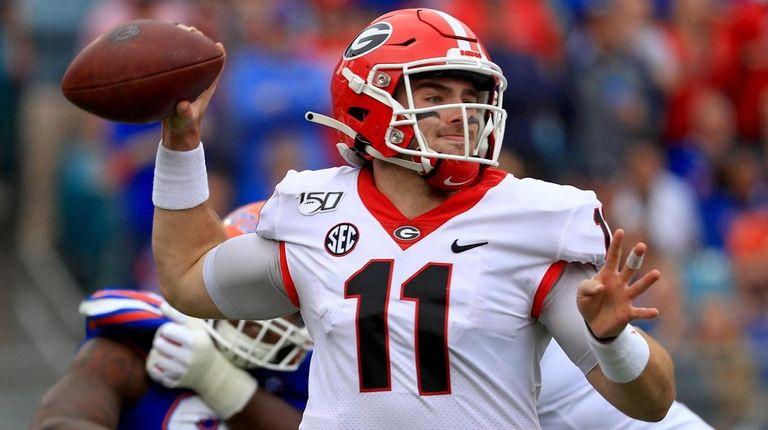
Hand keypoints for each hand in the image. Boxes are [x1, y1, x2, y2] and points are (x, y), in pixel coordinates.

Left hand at [146, 318, 256, 418]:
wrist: (211, 372)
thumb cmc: (200, 343)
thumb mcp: (195, 326)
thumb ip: (178, 314)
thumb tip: (162, 305)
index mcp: (195, 341)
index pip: (166, 330)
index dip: (166, 328)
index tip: (172, 330)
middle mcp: (189, 358)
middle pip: (158, 344)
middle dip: (160, 341)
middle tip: (166, 341)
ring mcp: (181, 372)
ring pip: (155, 359)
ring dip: (158, 354)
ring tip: (166, 351)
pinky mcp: (175, 382)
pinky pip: (155, 373)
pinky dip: (156, 367)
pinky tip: (164, 363)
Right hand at [161, 25, 225, 150]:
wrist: (177, 134)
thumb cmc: (184, 127)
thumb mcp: (184, 120)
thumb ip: (185, 113)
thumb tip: (183, 105)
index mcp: (206, 87)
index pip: (217, 66)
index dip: (219, 53)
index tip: (215, 43)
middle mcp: (199, 81)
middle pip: (203, 56)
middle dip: (198, 41)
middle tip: (190, 30)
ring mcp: (188, 81)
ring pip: (188, 56)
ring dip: (184, 43)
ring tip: (176, 28)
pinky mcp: (176, 82)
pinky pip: (175, 62)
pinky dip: (170, 52)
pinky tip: (158, 43)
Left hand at [577, 229, 660, 338]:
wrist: (593, 324)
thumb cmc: (589, 302)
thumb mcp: (581, 293)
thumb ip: (587, 287)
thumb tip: (601, 287)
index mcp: (607, 275)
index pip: (612, 257)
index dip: (616, 245)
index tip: (620, 231)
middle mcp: (620, 283)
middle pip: (629, 268)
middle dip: (635, 257)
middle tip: (641, 245)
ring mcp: (626, 297)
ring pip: (638, 287)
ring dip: (647, 281)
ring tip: (656, 273)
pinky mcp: (628, 313)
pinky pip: (639, 312)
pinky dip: (647, 313)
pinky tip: (655, 312)